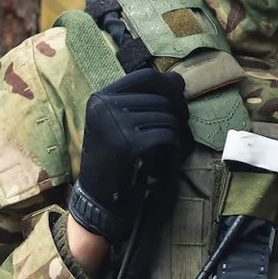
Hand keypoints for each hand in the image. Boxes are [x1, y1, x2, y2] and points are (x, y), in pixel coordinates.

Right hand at [68, 68, 189, 242]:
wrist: (99, 201)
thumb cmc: (116, 161)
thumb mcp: (124, 124)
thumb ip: (147, 100)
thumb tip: (178, 78)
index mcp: (101, 98)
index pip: (147, 77)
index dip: (169, 88)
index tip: (176, 106)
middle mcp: (105, 106)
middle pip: (163, 99)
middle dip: (175, 118)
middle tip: (169, 140)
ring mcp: (116, 124)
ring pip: (169, 119)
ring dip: (172, 139)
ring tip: (157, 156)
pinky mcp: (130, 145)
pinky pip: (169, 138)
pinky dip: (172, 154)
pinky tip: (158, 166)